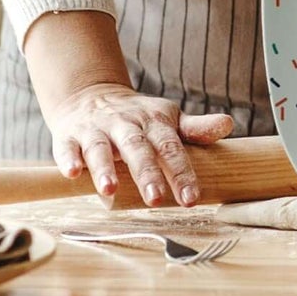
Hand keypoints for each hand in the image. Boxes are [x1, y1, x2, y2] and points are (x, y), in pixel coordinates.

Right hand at [46, 81, 232, 207]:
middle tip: (156, 200)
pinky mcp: (69, 136)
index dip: (182, 173)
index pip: (172, 148)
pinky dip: (69, 159)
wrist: (92, 95)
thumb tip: (229, 125)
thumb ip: (195, 128)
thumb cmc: (137, 117)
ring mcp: (97, 130)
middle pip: (139, 149)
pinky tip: (72, 173)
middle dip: (147, 174)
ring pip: (101, 149)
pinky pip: (67, 148)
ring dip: (104, 169)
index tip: (192, 199)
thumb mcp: (167, 119)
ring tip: (109, 191)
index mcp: (155, 123)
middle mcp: (126, 125)